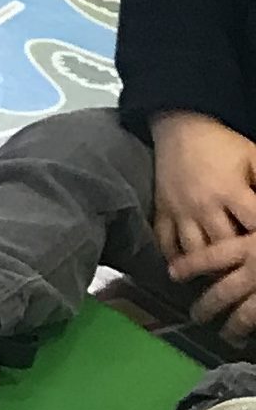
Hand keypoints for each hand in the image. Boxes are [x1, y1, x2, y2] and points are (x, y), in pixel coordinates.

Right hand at [150, 110, 255, 292]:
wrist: (178, 128)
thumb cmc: (221, 144)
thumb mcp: (252, 155)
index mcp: (230, 190)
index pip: (254, 222)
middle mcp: (204, 205)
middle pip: (223, 244)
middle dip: (237, 261)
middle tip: (246, 273)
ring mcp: (180, 211)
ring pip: (193, 250)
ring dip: (206, 268)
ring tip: (219, 281)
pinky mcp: (162, 212)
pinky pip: (165, 242)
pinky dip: (174, 258)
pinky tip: (184, 270)